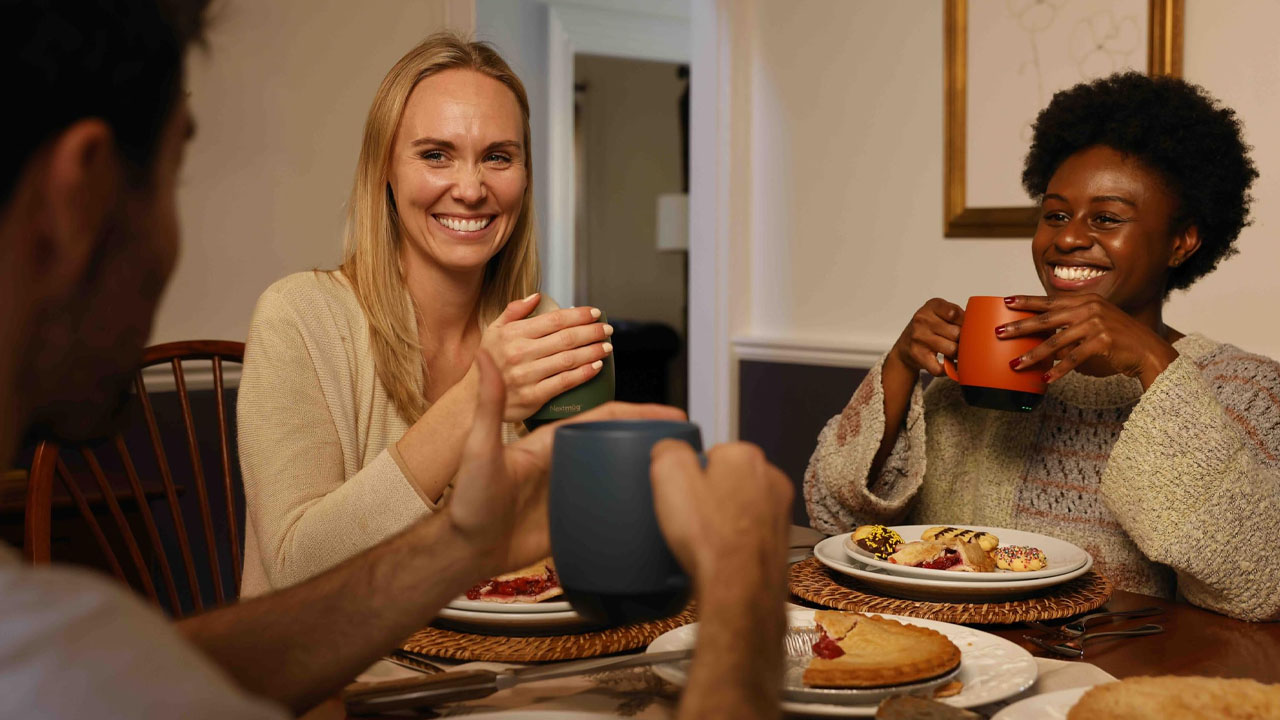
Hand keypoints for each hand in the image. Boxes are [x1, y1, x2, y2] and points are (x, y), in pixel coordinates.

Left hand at [448, 350, 685, 577]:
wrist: (465, 549)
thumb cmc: (468, 501)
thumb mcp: (481, 448)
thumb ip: (490, 403)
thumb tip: (485, 354)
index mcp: (551, 442)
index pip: (602, 419)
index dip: (636, 413)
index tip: (668, 412)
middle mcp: (564, 463)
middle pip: (616, 445)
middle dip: (651, 440)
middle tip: (686, 443)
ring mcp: (570, 492)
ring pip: (615, 476)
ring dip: (644, 472)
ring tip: (681, 477)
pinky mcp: (571, 521)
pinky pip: (607, 510)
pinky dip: (630, 506)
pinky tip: (653, 511)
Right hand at [480, 293, 613, 421]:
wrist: (472, 399)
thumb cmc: (488, 363)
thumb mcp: (494, 331)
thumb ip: (514, 311)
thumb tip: (537, 296)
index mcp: (514, 334)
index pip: (555, 320)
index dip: (579, 315)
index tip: (595, 313)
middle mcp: (520, 353)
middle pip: (566, 338)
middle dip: (592, 332)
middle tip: (607, 330)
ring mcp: (527, 375)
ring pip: (569, 359)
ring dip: (592, 351)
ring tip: (606, 346)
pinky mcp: (533, 396)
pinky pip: (564, 382)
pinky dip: (583, 373)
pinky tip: (596, 366)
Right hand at [649, 441, 792, 590]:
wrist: (741, 591)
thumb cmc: (713, 541)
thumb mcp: (670, 478)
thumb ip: (669, 451)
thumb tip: (670, 449)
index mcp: (745, 456)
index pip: (710, 453)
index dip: (691, 476)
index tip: (683, 494)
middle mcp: (770, 479)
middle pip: (727, 479)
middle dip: (709, 495)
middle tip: (692, 518)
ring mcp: (779, 511)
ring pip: (740, 505)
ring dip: (724, 518)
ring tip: (706, 539)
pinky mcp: (780, 539)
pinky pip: (749, 532)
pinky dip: (736, 540)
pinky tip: (722, 553)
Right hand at [888, 298, 964, 376]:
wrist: (905, 347)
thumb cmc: (927, 329)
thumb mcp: (938, 314)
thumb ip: (957, 316)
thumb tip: (979, 327)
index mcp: (931, 306)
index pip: (955, 313)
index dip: (965, 323)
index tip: (966, 328)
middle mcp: (922, 320)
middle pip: (956, 333)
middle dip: (962, 341)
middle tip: (960, 343)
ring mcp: (919, 337)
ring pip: (951, 350)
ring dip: (956, 355)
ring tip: (955, 353)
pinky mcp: (917, 355)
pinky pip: (940, 367)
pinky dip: (947, 369)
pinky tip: (948, 365)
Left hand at [1000, 294, 1178, 387]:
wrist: (1148, 350)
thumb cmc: (1118, 338)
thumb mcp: (1095, 321)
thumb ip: (1072, 322)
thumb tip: (1042, 333)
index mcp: (1086, 300)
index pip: (1050, 301)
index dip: (1027, 301)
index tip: (1006, 301)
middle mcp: (1090, 308)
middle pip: (1046, 319)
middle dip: (1020, 327)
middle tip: (999, 334)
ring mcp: (1097, 324)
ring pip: (1056, 342)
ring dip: (1033, 355)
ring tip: (1016, 364)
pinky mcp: (1103, 341)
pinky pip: (1074, 358)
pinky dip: (1059, 370)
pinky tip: (1046, 378)